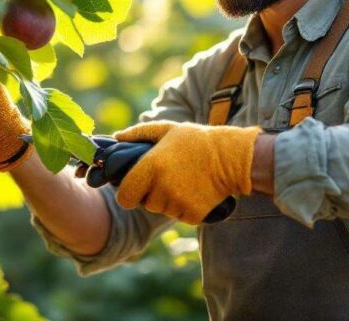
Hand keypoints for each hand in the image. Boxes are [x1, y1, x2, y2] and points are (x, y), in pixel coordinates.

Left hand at [112, 121, 260, 224]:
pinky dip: (186, 209)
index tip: (137, 187)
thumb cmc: (197, 141)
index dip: (128, 193)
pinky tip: (195, 191)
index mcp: (151, 168)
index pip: (124, 197)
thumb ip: (139, 133)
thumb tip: (116, 137)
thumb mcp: (168, 130)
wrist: (232, 158)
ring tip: (185, 181)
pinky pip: (180, 217)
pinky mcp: (192, 215)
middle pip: (145, 204)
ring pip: (163, 211)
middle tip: (169, 177)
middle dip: (152, 194)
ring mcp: (178, 203)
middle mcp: (162, 188)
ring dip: (169, 201)